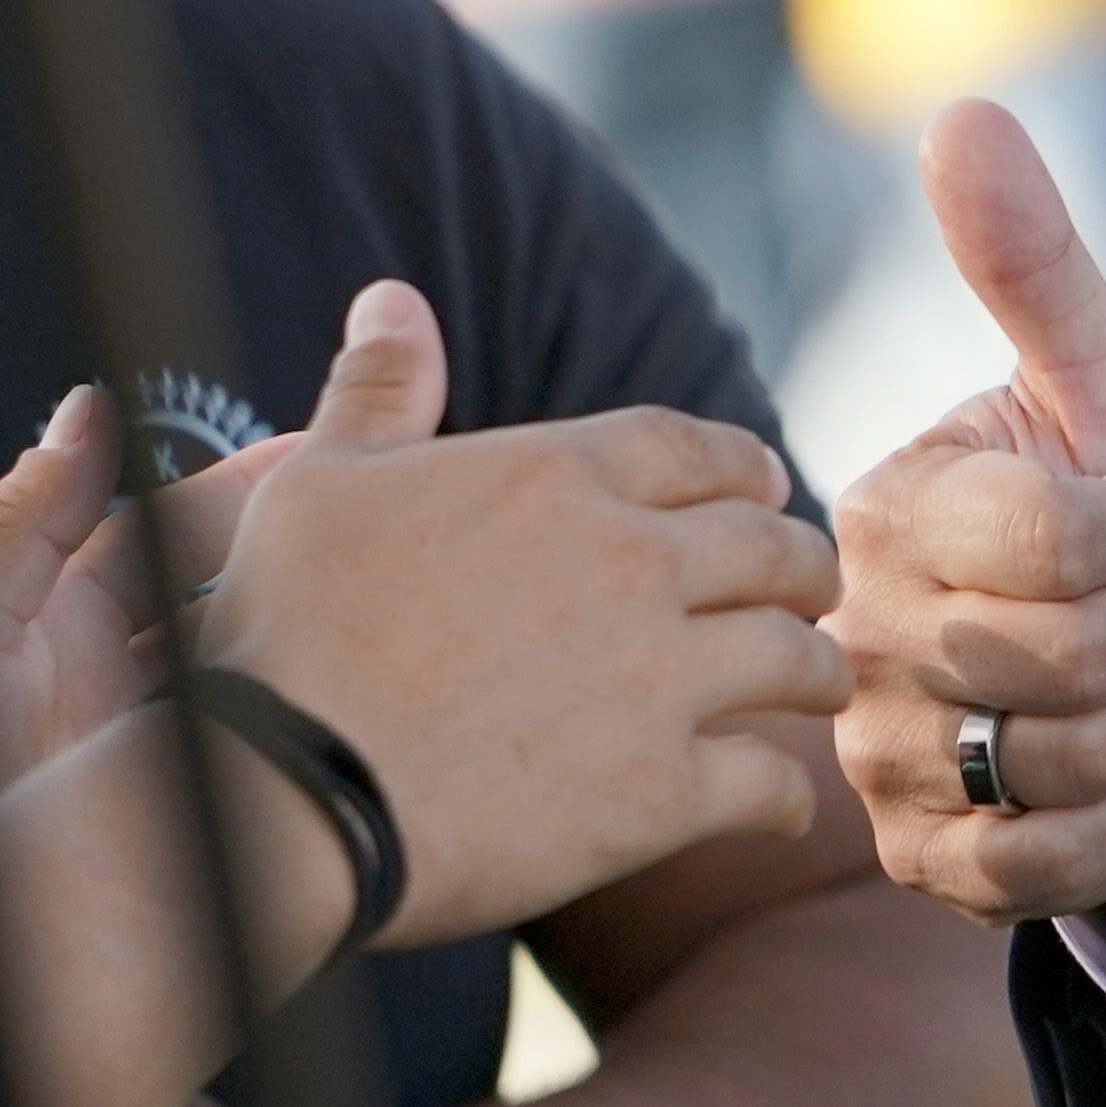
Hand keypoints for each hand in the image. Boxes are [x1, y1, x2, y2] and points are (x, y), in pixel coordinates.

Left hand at [0, 291, 448, 847]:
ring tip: (396, 604)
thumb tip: (89, 406)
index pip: (177, 535)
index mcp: (57, 628)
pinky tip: (365, 716)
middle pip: (234, 600)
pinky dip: (309, 744)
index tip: (334, 447)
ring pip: (259, 683)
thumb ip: (24, 521)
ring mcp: (155, 769)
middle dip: (308, 557)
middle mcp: (116, 694)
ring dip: (316, 644)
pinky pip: (262, 778)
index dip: (252, 489)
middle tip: (396, 512)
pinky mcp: (185, 843)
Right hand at [200, 391, 840, 952]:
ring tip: (817, 686)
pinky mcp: (663, 790)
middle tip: (809, 587)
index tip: (765, 487)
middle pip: (770, 546)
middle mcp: (633, 561)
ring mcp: (659, 677)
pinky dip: (787, 796)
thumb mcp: (319, 485)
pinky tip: (781, 807)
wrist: (288, 795)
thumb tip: (394, 299)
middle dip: (801, 564)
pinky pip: (771, 783)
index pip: (694, 449)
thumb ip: (377, 391)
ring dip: (817, 670)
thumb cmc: (288, 634)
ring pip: (795, 658)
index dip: (741, 467)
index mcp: (559, 476)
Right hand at [828, 100, 1105, 931]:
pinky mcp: (920, 861)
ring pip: (1064, 758)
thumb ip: (1034, 265)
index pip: (1050, 533)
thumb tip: (961, 110)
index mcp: (886, 506)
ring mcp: (876, 753)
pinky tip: (1095, 777)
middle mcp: (854, 630)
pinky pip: (1045, 860)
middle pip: (1065, 654)